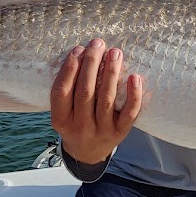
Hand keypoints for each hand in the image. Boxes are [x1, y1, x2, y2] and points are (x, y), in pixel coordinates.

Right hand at [50, 39, 142, 164]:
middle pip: (85, 92)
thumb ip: (69, 89)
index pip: (62, 91)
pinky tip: (134, 76)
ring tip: (114, 53)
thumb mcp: (64, 112)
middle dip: (91, 64)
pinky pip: (129, 113)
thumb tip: (82, 53)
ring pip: (106, 99)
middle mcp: (80, 126)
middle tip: (98, 44)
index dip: (69, 69)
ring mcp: (101, 130)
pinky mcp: (120, 132)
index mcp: (61, 119)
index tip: (78, 49)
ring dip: (111, 73)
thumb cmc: (75, 122)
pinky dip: (133, 95)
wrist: (88, 152)